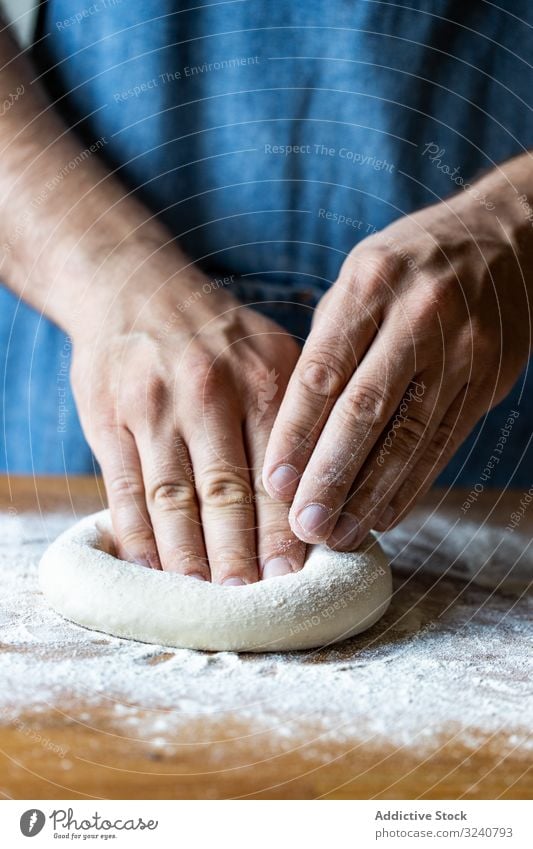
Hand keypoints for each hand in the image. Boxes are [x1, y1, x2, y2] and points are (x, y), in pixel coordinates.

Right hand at [71, 243, 303, 582]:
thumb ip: (297, 414)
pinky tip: (151, 567)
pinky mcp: (107, 419)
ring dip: (189, 557)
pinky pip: (123, 489)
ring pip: (172, 499)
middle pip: (225, 493)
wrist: (133, 287)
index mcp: (259, 379)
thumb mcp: (271, 351)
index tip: (293, 578)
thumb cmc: (216, 333)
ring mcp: (152, 407)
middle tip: (251, 602)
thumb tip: (323, 491)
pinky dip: (137, 535)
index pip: (275, 471)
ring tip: (204, 599)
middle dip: (239, 556)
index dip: (283, 531)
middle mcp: (207, 393)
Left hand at [263, 187, 530, 548]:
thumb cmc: (410, 264)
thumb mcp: (361, 276)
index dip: (296, 433)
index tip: (274, 483)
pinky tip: (384, 516)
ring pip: (409, 437)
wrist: (505, 238)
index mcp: (370, 285)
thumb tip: (296, 427)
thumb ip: (329, 342)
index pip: (323, 371)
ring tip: (339, 534)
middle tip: (303, 525)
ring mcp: (460, 350)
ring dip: (370, 494)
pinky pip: (444, 442)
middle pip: (365, 410)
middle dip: (330, 475)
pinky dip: (412, 485)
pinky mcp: (488, 379)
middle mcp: (417, 316)